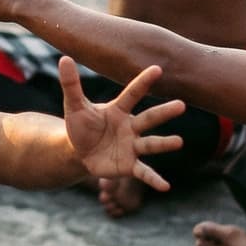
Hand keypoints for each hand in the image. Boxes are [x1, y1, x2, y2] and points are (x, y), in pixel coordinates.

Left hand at [59, 58, 185, 190]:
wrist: (78, 152)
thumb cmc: (81, 125)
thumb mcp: (74, 105)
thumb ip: (71, 83)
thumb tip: (63, 58)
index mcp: (118, 110)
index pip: (132, 94)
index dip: (143, 82)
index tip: (157, 69)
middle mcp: (130, 127)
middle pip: (149, 118)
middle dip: (164, 112)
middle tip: (182, 104)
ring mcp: (132, 146)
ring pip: (151, 144)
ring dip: (164, 144)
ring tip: (179, 141)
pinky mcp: (130, 165)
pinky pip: (144, 172)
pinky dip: (154, 179)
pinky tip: (166, 187)